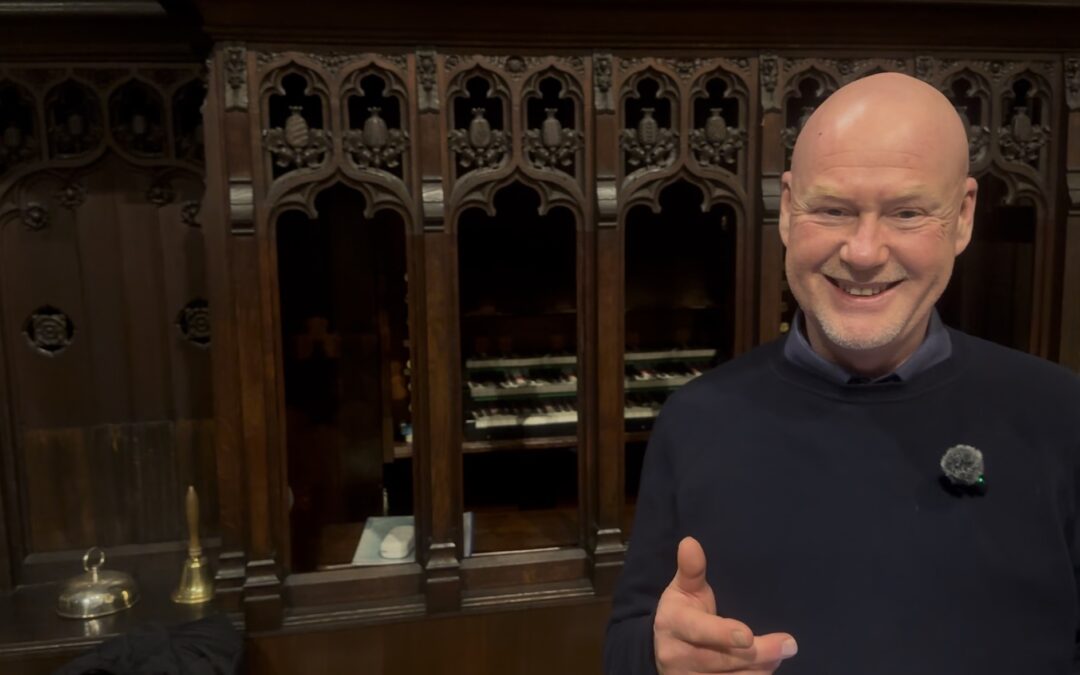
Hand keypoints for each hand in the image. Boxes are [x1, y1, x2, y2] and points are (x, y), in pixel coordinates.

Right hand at [653, 537, 797, 673]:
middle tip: (789, 644)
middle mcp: (677, 656)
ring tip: (780, 654)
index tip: (748, 635)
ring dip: (761, 668)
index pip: (698, 630)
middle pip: (722, 659)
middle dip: (758, 653)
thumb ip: (692, 569)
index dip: (723, 634)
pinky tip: (768, 667)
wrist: (662, 648)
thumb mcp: (684, 589)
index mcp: (673, 624)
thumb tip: (691, 542)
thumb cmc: (682, 612)